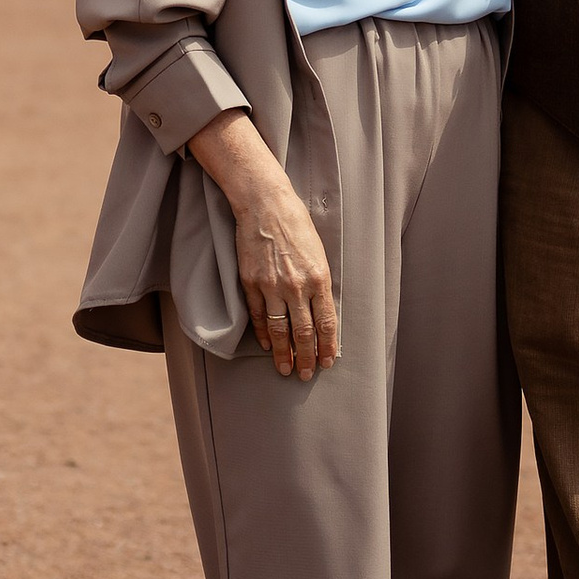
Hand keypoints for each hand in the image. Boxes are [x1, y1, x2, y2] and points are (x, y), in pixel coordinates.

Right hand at [188, 112, 339, 378]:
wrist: (266, 204)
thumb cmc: (297, 224)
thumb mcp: (319, 253)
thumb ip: (320, 283)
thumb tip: (321, 313)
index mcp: (319, 278)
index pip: (326, 323)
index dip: (327, 346)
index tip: (327, 362)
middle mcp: (296, 286)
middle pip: (303, 332)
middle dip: (305, 357)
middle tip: (306, 374)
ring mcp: (271, 286)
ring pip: (279, 330)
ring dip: (283, 353)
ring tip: (284, 369)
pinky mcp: (250, 282)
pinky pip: (258, 315)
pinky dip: (263, 333)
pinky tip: (267, 344)